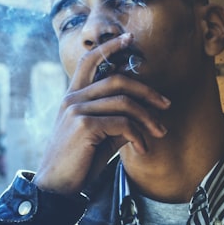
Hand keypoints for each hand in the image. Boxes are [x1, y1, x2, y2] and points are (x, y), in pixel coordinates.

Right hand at [33, 33, 170, 194]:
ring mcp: (77, 109)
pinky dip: (138, 136)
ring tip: (159, 133)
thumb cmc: (78, 163)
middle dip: (147, 90)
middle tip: (166, 105)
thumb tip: (143, 115)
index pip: (90, 61)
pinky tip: (142, 149)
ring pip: (124, 103)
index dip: (110, 47)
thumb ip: (117, 122)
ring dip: (148, 119)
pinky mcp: (84, 125)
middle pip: (117, 79)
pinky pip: (122, 123)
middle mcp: (72, 98)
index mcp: (73, 97)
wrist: (57, 187)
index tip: (129, 38)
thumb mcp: (101, 138)